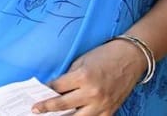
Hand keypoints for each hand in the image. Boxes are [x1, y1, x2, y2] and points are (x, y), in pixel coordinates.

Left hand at [31, 39, 147, 115]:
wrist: (130, 58)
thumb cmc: (104, 56)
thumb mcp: (81, 62)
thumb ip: (68, 78)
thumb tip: (53, 89)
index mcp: (83, 77)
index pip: (57, 88)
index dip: (45, 91)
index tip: (35, 95)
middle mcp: (92, 93)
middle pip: (63, 106)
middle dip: (47, 108)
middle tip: (35, 110)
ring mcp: (103, 104)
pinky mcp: (111, 110)